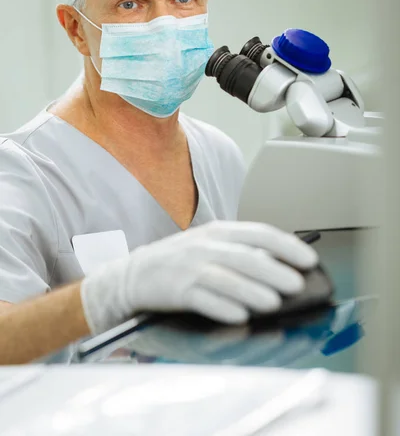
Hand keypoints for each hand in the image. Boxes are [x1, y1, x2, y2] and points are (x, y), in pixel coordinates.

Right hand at [81, 221, 317, 334]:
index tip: (309, 259)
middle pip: (245, 257)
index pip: (259, 233)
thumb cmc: (180, 260)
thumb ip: (241, 250)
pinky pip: (203, 299)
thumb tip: (281, 264)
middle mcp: (206, 246)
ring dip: (251, 291)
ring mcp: (190, 267)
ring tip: (273, 303)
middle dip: (274, 271)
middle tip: (297, 284)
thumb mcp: (210, 246)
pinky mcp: (177, 290)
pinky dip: (222, 307)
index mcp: (219, 232)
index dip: (286, 246)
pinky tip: (239, 316)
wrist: (135, 273)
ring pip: (226, 278)